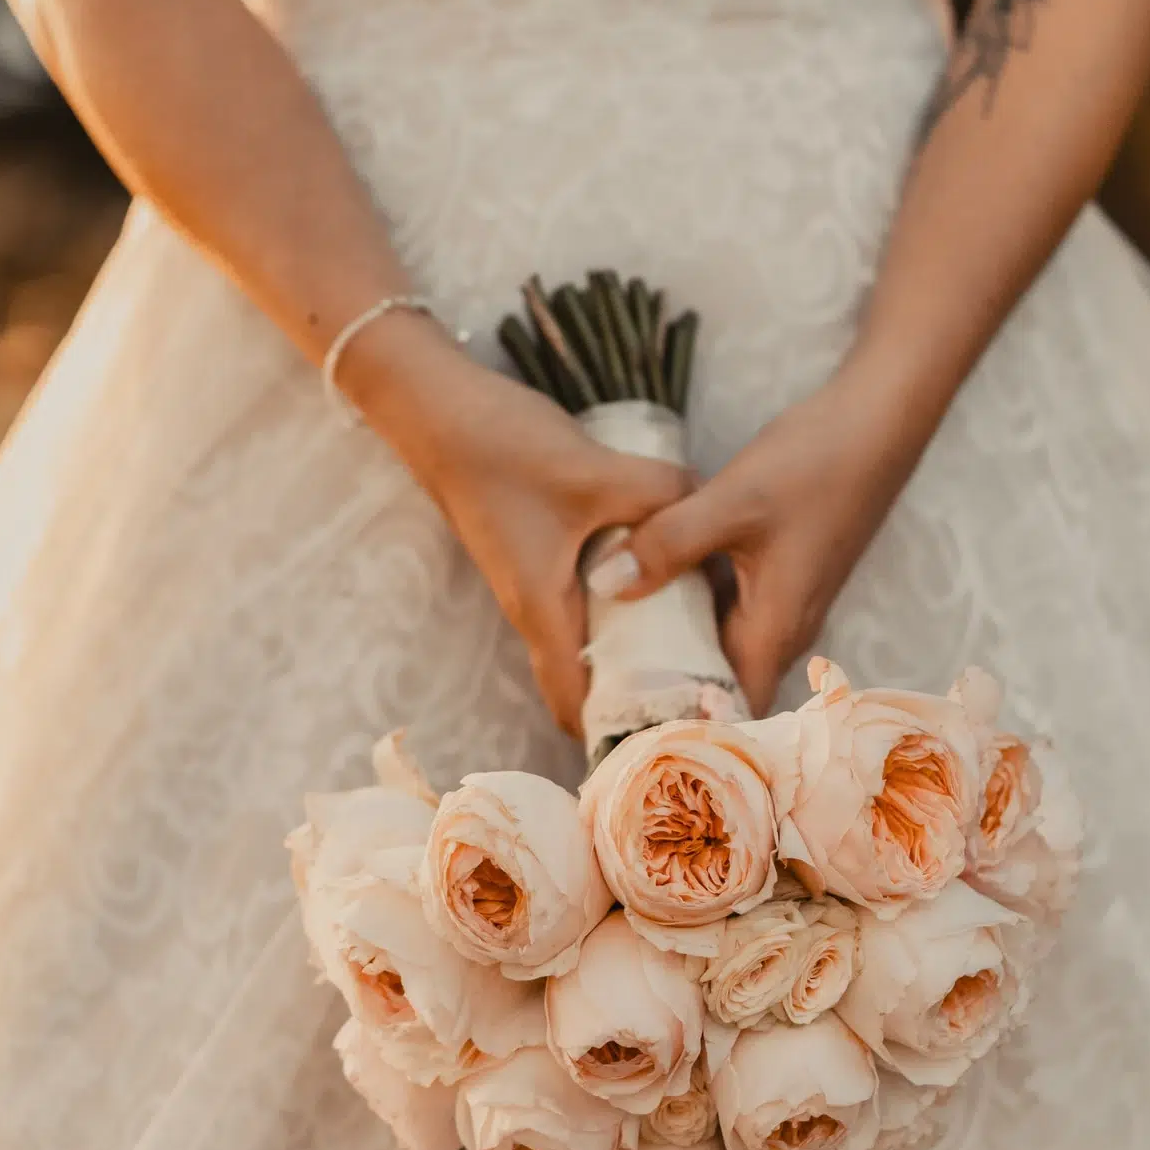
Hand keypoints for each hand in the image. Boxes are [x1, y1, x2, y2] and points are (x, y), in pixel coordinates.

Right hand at [339, 311, 691, 732]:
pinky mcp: (542, 548)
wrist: (439, 408)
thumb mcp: (591, 472)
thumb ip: (658, 496)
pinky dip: (624, 605)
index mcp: (541, 608)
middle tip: (702, 698)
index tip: (673, 741)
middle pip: (584, 677)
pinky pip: (588, 598)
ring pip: (589, 635)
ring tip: (699, 647)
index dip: (618, 729)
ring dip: (632, 648)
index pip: (575, 701)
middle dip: (637, 696)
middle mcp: (534, 605)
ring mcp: (536, 577)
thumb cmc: (501, 449)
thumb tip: (710, 508)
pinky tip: (668, 579)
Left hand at [608, 361, 918, 716]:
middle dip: (670, 695)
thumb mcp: (733, 501)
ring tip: (613, 652)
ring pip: (724, 647)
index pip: (731, 710)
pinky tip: (649, 594)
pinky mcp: (779, 575)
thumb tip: (605, 585)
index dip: (685, 728)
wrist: (874, 423)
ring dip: (678, 653)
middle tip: (603, 693)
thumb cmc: (816, 464)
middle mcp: (785, 628)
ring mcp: (784, 601)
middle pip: (722, 684)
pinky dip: (692, 615)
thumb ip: (669, 543)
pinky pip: (729, 613)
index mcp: (777, 629)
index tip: (628, 731)